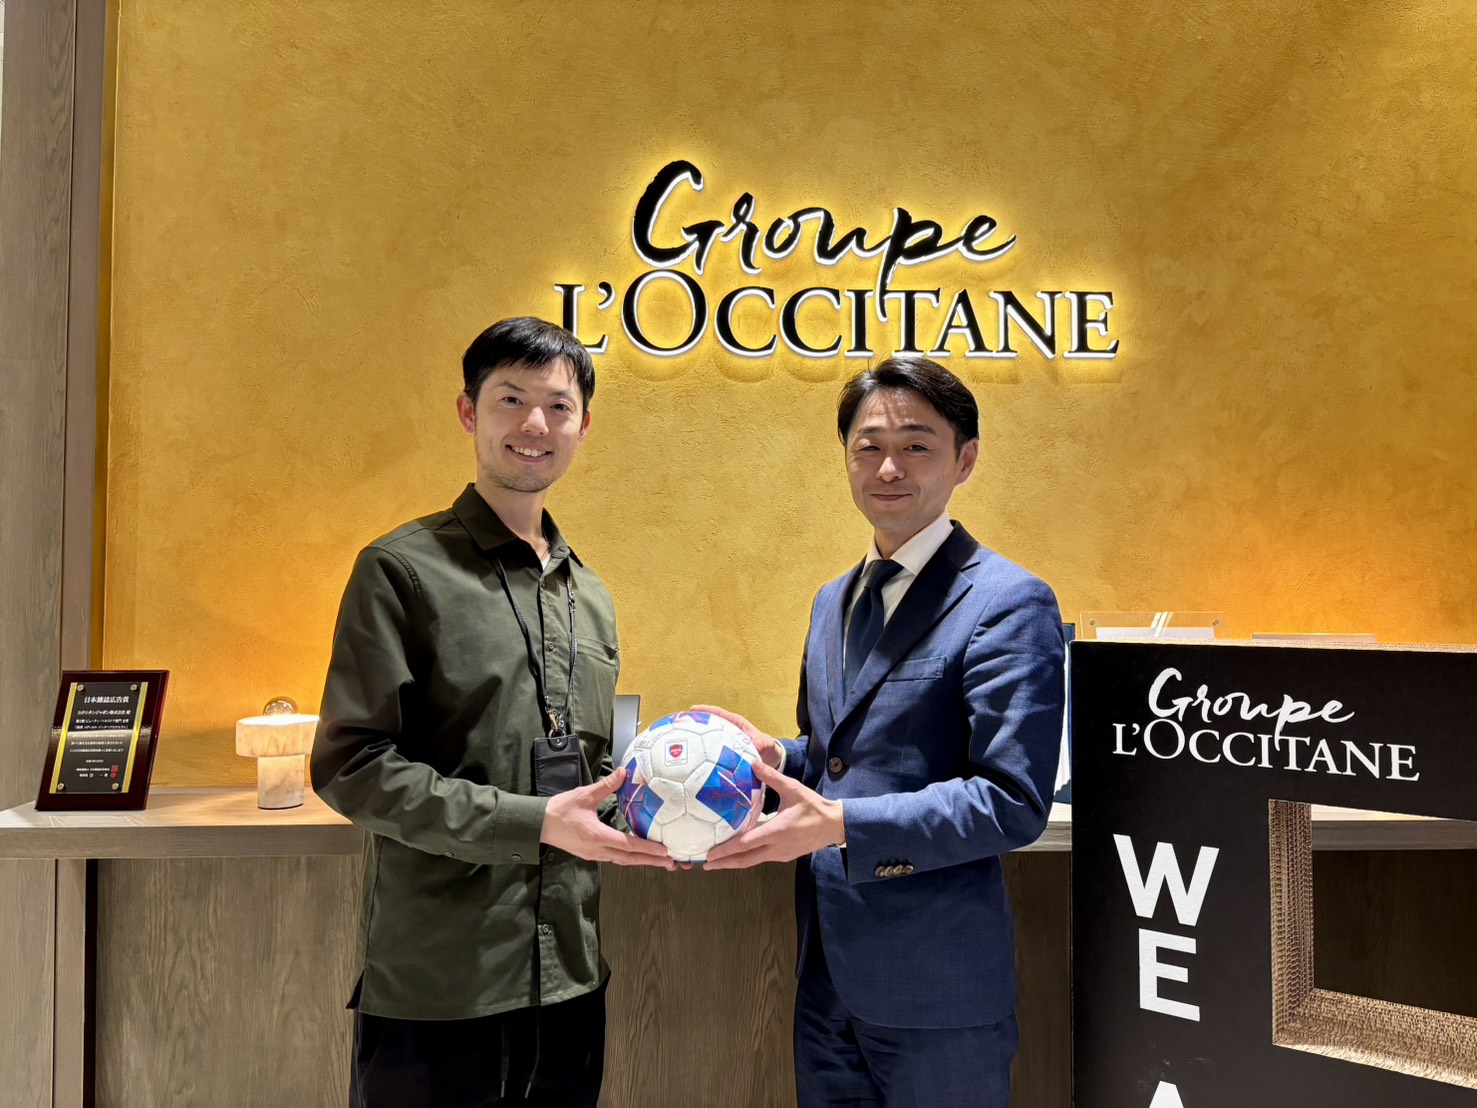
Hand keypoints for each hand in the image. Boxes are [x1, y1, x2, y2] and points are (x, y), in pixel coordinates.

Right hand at [541, 767, 675, 868]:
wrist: (538, 825)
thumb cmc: (560, 810)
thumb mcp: (584, 795)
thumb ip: (606, 786)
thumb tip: (624, 772)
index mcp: (597, 836)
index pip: (628, 845)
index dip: (648, 848)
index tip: (665, 851)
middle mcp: (597, 850)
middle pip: (629, 859)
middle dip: (651, 861)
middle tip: (672, 862)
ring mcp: (593, 855)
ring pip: (623, 861)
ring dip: (642, 861)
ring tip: (660, 861)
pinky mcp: (590, 855)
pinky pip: (614, 859)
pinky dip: (629, 858)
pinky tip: (638, 856)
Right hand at [690, 704, 783, 769]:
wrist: (770, 758)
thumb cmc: (767, 747)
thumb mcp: (764, 743)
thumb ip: (759, 744)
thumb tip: (753, 748)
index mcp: (736, 724)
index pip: (719, 714)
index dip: (706, 710)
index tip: (693, 709)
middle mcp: (729, 731)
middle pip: (709, 725)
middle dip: (696, 724)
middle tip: (681, 724)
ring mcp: (725, 742)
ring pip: (708, 739)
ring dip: (697, 739)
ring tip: (682, 741)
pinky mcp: (725, 753)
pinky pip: (712, 752)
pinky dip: (704, 754)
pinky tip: (693, 761)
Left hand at [702, 761, 843, 868]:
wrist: (834, 825)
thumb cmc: (814, 807)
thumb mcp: (793, 789)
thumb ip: (772, 777)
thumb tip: (753, 763)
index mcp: (776, 832)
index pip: (745, 844)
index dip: (726, 850)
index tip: (710, 854)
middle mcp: (776, 848)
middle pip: (744, 860)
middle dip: (724, 864)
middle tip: (705, 864)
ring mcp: (780, 854)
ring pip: (752, 862)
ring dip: (734, 863)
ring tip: (717, 862)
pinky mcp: (784, 856)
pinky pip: (761, 859)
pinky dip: (747, 858)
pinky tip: (738, 854)